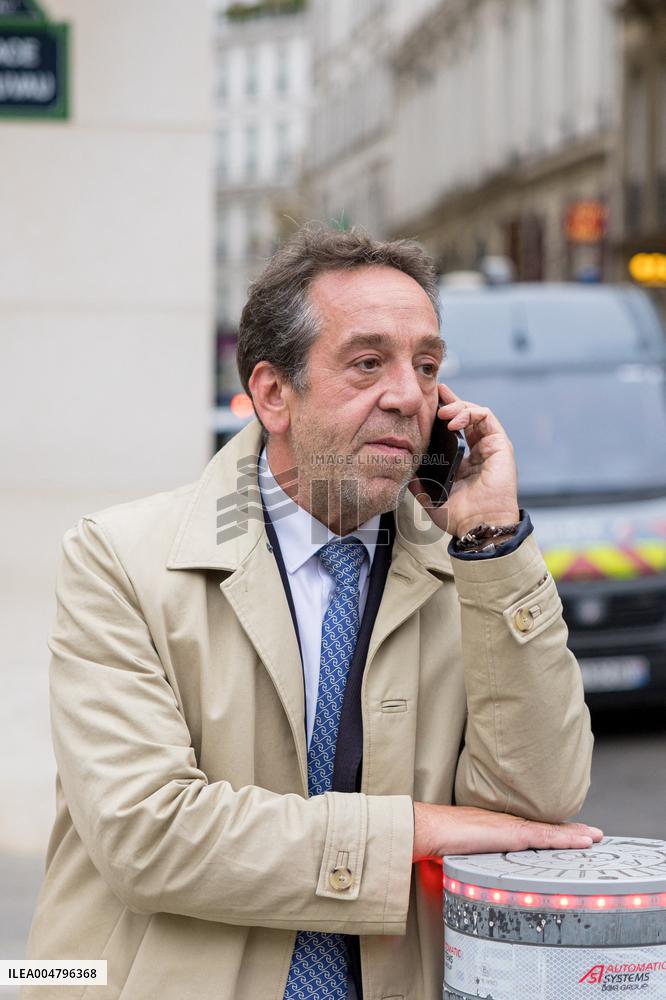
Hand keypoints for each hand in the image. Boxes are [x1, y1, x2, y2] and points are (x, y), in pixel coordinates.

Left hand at [409, 383, 518, 537]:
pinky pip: (487, 418)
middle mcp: (477, 452)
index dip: (442, 413)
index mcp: (463, 461)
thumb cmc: (458, 517)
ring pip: (476, 413)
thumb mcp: (429, 496)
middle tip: (435, 397)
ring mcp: (490, 448)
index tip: (428, 402)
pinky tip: (454, 422)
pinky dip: (470, 413)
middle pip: (465, 416)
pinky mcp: (500, 446)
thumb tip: (403, 468)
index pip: (453, 430)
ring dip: (458, 407)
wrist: (478, 526)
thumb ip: (417, 481)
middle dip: (450, 402)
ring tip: (442, 412)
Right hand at [412, 802, 603, 861]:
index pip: (529, 831)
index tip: (565, 836)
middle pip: (545, 828)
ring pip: (551, 832)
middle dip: (569, 832)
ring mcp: (511, 827)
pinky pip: (546, 837)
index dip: (549, 833)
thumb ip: (470, 861)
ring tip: (594, 837)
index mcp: (496, 829)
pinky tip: (582, 842)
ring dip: (574, 835)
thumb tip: (466, 876)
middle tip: (592, 834)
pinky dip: (567, 839)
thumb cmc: (437, 840)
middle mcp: (507, 824)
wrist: (428, 828)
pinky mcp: (512, 834)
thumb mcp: (460, 854)